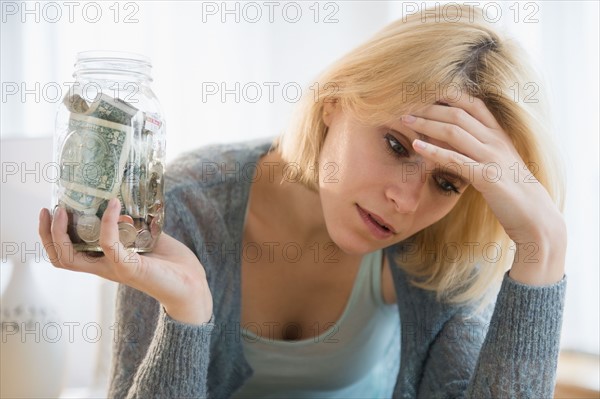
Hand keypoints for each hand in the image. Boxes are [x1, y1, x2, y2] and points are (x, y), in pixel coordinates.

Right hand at [38, 198, 212, 324]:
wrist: (192, 285)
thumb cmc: (170, 263)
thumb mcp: (146, 238)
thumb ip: (133, 224)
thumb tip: (122, 204)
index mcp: (105, 261)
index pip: (66, 254)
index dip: (51, 235)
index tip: (50, 210)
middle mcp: (104, 267)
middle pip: (60, 258)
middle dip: (47, 234)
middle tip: (49, 210)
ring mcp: (115, 269)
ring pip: (72, 258)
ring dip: (62, 233)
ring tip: (64, 209)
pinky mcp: (130, 268)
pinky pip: (109, 245)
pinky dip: (108, 223)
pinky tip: (114, 205)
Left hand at [401, 96, 565, 284]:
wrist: (535, 215)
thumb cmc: (512, 189)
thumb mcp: (498, 160)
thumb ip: (479, 146)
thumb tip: (452, 136)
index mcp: (499, 134)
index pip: (472, 104)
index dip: (448, 95)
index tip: (425, 92)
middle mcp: (495, 141)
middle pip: (457, 114)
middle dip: (429, 108)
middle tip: (407, 106)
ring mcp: (492, 158)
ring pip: (454, 131)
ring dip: (426, 123)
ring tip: (406, 120)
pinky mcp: (486, 177)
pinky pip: (456, 160)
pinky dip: (434, 151)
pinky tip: (416, 146)